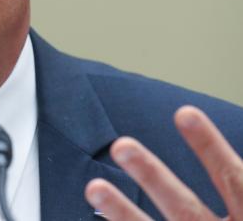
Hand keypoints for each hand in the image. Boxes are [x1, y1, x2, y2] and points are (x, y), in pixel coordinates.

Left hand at [85, 105, 242, 219]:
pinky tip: (101, 215)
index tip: (183, 112)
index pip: (234, 178)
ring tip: (93, 188)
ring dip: (124, 213)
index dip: (209, 147)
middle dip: (153, 177)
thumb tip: (224, 159)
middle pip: (187, 209)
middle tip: (121, 145)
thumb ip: (237, 187)